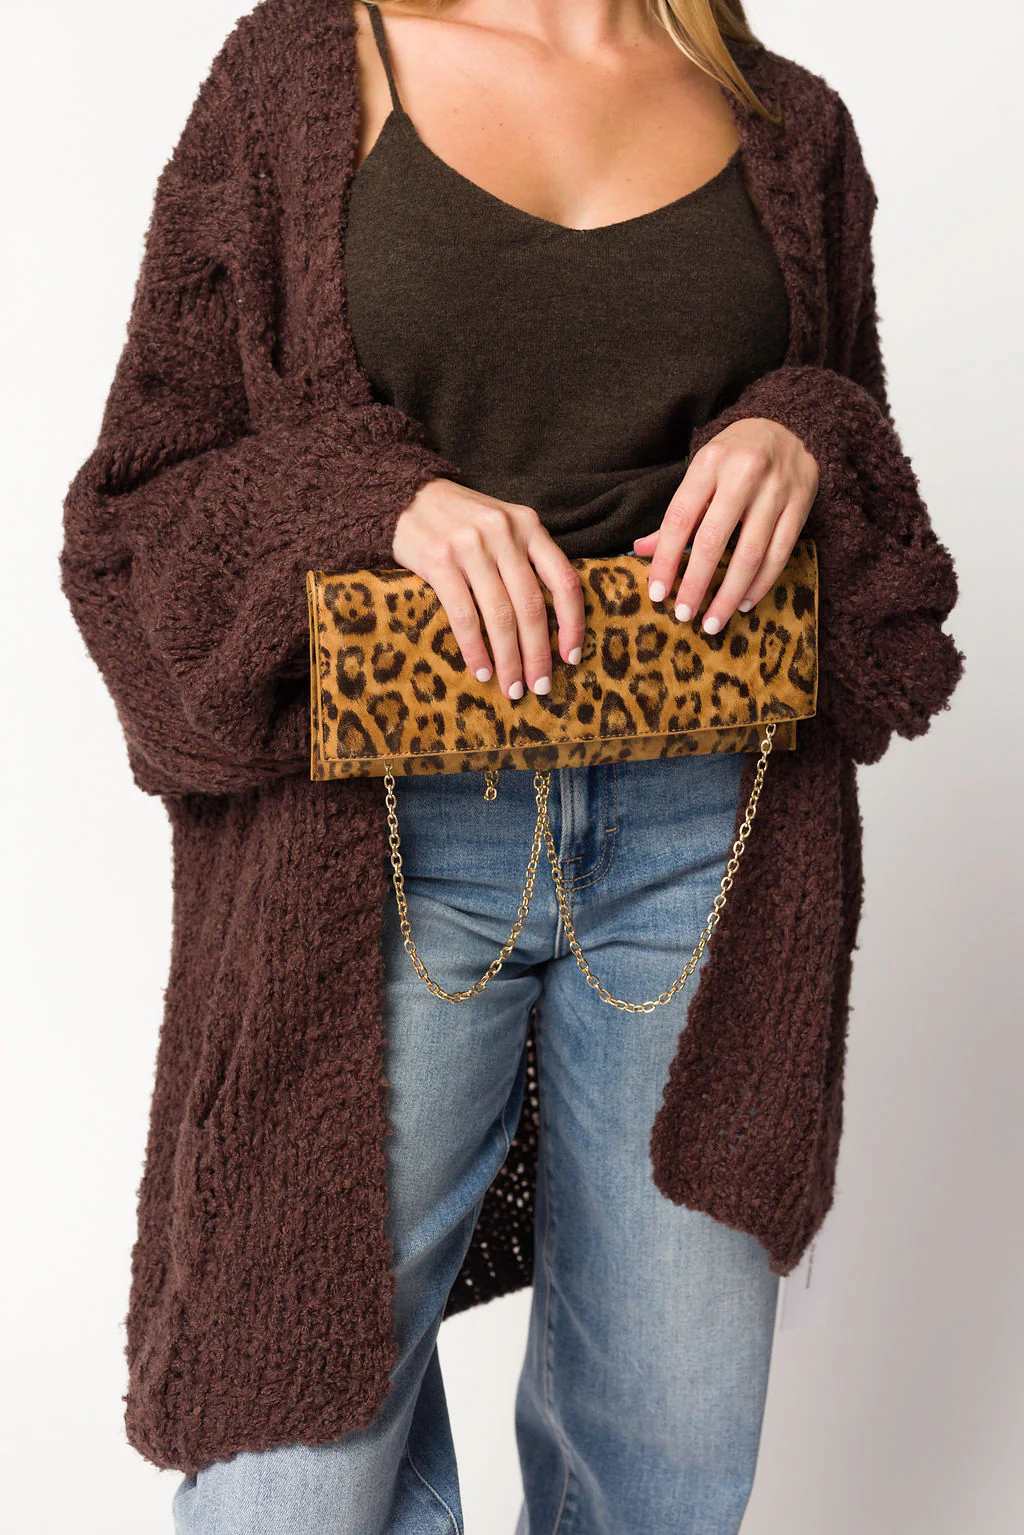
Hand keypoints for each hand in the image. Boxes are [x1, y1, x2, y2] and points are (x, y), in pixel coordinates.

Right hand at [392, 479, 586, 698]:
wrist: (403, 494)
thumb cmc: (459, 519)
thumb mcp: (502, 524)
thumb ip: (526, 556)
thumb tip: (550, 618)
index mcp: (528, 525)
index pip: (564, 581)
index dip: (572, 624)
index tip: (571, 657)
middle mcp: (504, 533)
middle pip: (532, 607)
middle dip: (538, 655)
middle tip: (539, 686)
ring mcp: (471, 546)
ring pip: (500, 617)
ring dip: (508, 660)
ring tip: (511, 687)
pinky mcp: (439, 561)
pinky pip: (464, 616)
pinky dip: (475, 649)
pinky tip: (480, 670)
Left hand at [632, 418, 818, 632]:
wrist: (790, 425)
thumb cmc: (734, 456)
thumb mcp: (701, 472)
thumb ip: (676, 514)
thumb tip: (641, 550)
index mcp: (709, 463)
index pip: (680, 519)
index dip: (666, 560)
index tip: (656, 594)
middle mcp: (743, 473)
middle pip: (714, 539)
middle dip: (696, 583)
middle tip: (683, 615)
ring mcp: (776, 489)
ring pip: (751, 553)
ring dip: (729, 594)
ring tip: (713, 621)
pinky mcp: (801, 504)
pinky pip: (780, 553)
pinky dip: (761, 583)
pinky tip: (744, 602)